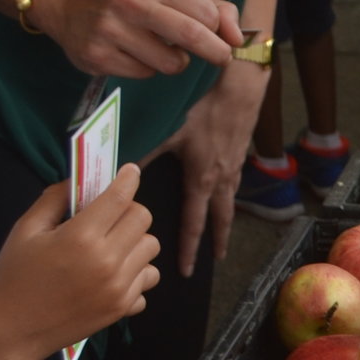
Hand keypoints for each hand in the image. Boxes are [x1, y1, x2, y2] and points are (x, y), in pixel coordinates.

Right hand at [0, 166, 158, 359]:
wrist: (10, 332)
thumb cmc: (13, 278)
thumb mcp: (24, 231)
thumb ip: (53, 200)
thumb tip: (78, 181)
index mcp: (80, 237)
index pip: (120, 198)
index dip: (127, 179)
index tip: (130, 172)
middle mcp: (107, 261)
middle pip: (142, 219)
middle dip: (128, 210)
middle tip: (108, 215)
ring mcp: (120, 287)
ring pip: (150, 248)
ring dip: (134, 241)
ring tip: (109, 246)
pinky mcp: (123, 308)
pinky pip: (147, 279)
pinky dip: (135, 273)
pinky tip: (111, 275)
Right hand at [51, 0, 243, 78]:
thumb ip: (211, 8)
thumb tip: (238, 37)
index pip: (207, 13)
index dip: (220, 30)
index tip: (222, 37)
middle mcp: (129, 3)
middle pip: (193, 36)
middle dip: (217, 52)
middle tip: (220, 56)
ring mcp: (110, 31)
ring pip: (171, 63)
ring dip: (175, 61)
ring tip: (160, 47)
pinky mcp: (97, 56)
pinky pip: (144, 74)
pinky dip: (148, 68)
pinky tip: (133, 52)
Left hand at [144, 64, 269, 276]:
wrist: (239, 88)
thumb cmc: (202, 109)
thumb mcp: (168, 131)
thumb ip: (144, 152)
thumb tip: (119, 172)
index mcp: (201, 180)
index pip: (194, 223)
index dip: (190, 249)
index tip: (187, 271)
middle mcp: (221, 180)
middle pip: (221, 219)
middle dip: (218, 241)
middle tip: (217, 261)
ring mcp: (234, 168)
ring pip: (231, 201)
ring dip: (226, 219)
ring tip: (223, 232)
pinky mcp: (240, 154)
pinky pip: (235, 183)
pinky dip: (230, 195)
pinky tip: (225, 191)